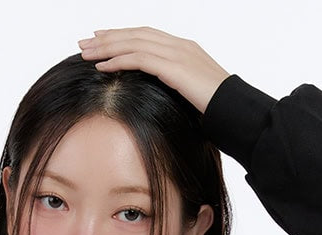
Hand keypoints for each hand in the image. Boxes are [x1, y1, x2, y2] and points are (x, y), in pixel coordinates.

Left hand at [77, 27, 229, 115]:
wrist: (237, 112)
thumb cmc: (220, 112)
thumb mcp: (194, 97)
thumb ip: (177, 90)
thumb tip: (162, 100)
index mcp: (185, 49)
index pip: (146, 36)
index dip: (122, 36)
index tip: (102, 39)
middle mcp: (180, 46)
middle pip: (136, 35)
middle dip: (108, 37)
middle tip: (84, 41)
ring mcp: (178, 55)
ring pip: (134, 44)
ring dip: (107, 48)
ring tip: (85, 53)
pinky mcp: (175, 68)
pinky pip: (140, 60)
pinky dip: (119, 61)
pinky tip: (102, 66)